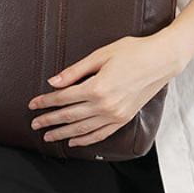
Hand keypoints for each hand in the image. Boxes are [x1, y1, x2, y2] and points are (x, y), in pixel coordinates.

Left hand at [27, 34, 191, 146]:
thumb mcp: (100, 55)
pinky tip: (73, 141)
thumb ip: (75, 71)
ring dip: (62, 133)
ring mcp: (115, 115)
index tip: (32, 104)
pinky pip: (100, 134)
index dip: (46, 102)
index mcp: (97, 87)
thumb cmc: (131, 51)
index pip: (63, 98)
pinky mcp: (123, 119)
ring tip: (48, 136)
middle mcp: (105, 105)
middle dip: (49, 120)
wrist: (161, 60)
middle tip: (34, 124)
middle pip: (69, 116)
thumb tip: (53, 81)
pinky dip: (84, 139)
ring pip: (82, 129)